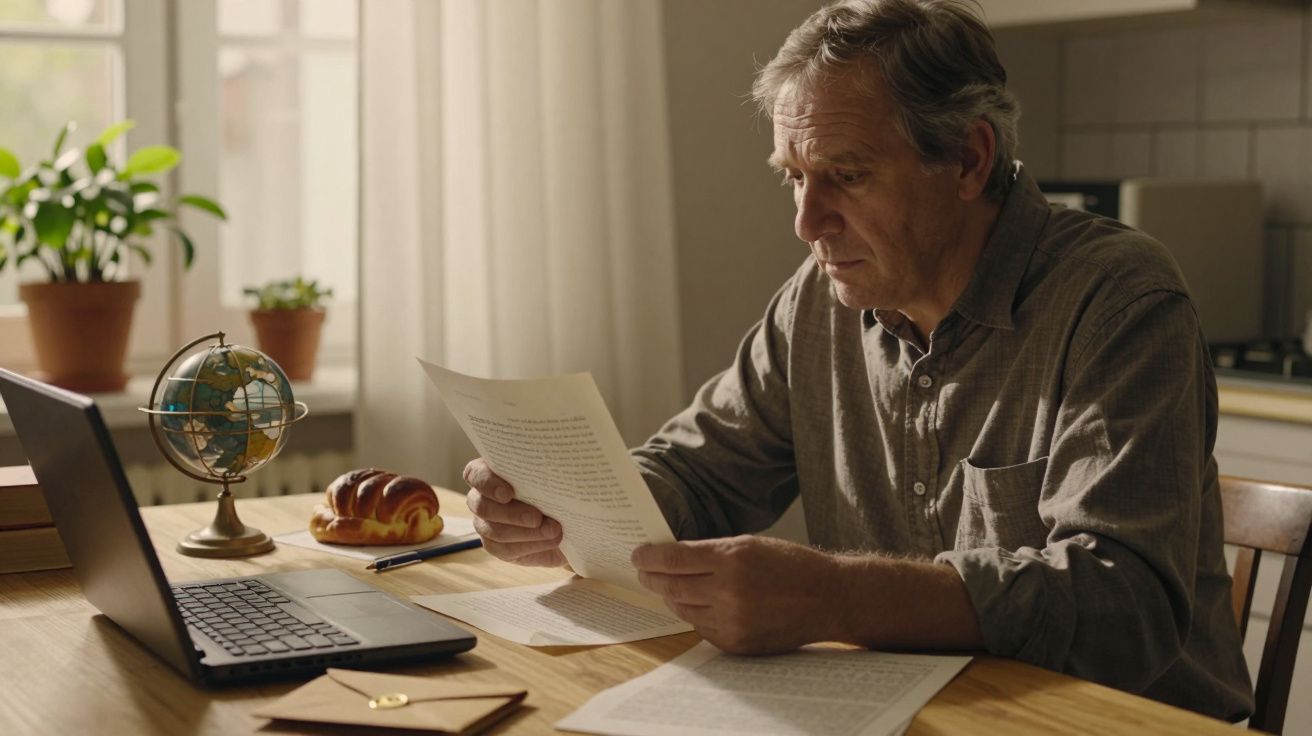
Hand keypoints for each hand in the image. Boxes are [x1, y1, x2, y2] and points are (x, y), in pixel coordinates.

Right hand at [463, 458, 565, 566]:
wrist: (565, 520)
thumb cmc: (555, 490)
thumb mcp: (552, 479)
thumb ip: (544, 475)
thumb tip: (552, 475)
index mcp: (490, 473)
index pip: (474, 474)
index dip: (487, 483)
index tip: (508, 493)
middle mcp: (481, 498)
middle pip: (482, 506)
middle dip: (512, 514)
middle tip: (538, 518)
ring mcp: (485, 524)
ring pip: (494, 531)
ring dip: (526, 532)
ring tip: (553, 531)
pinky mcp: (495, 546)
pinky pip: (505, 549)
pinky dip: (530, 545)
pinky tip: (550, 541)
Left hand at [631, 535, 841, 653]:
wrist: (828, 599)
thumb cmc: (792, 565)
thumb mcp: (751, 544)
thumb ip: (712, 551)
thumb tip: (674, 557)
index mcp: (733, 559)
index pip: (674, 559)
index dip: (650, 557)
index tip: (638, 555)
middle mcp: (729, 591)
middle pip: (672, 585)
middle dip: (652, 577)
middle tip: (642, 571)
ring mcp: (732, 621)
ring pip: (683, 608)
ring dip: (671, 596)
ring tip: (666, 587)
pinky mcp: (736, 643)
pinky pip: (701, 628)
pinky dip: (693, 614)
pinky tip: (693, 603)